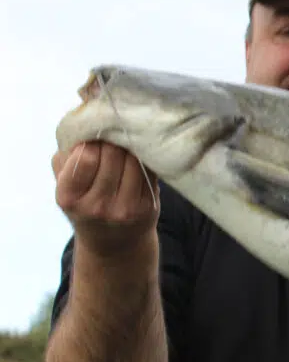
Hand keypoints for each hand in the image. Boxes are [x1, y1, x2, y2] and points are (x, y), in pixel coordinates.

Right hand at [52, 141, 160, 256]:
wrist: (113, 242)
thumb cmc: (85, 201)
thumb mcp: (66, 182)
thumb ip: (68, 155)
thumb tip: (85, 119)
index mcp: (69, 197)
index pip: (87, 156)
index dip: (93, 139)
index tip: (96, 134)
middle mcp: (97, 207)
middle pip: (114, 154)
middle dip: (114, 139)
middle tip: (116, 132)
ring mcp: (125, 209)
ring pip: (134, 160)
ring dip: (132, 145)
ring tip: (129, 140)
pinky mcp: (148, 207)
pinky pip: (149, 171)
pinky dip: (145, 157)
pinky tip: (140, 154)